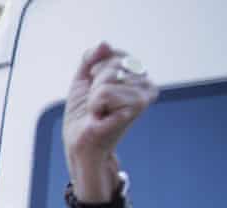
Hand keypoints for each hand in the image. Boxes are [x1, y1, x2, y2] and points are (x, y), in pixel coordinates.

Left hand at [63, 43, 156, 195]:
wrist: (81, 145)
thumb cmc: (83, 116)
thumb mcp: (82, 81)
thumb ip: (91, 58)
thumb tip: (105, 43)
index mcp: (135, 75)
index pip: (111, 53)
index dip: (94, 70)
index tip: (94, 89)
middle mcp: (145, 83)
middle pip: (111, 63)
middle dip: (94, 84)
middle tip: (96, 105)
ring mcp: (144, 94)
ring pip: (108, 76)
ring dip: (94, 97)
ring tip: (99, 112)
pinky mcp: (137, 106)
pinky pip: (104, 92)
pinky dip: (95, 105)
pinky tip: (102, 118)